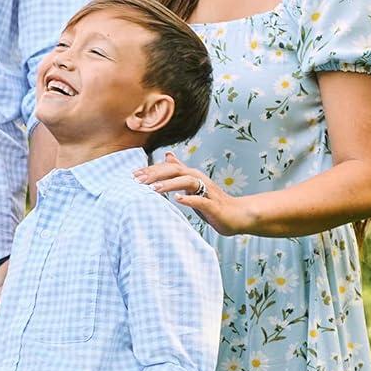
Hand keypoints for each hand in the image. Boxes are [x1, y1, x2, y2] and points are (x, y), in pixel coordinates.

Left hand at [134, 151, 250, 235]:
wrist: (237, 215)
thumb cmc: (213, 202)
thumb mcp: (193, 185)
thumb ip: (180, 172)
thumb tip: (168, 155)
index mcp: (191, 175)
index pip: (168, 168)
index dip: (150, 170)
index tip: (133, 175)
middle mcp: (199, 179)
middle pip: (175, 170)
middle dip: (155, 174)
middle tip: (137, 181)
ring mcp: (207, 191)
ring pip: (187, 181)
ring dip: (169, 184)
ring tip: (153, 189)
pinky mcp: (214, 205)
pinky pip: (201, 200)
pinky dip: (189, 199)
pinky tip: (177, 200)